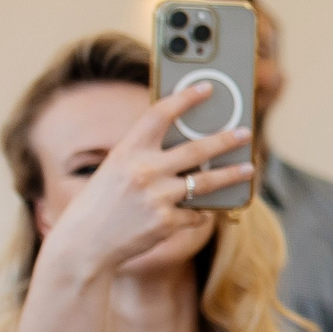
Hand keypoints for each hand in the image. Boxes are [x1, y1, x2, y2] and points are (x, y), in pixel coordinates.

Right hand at [38, 84, 252, 280]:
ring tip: (248, 168)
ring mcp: (156, 197)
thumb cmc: (101, 203)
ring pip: (206, 182)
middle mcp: (143, 170)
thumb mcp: (116, 170)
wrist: (84, 243)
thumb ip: (146, 156)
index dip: (185, 98)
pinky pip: (196, 213)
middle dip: (226, 140)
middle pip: (196, 149)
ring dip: (231, 175)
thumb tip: (191, 148)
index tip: (206, 88)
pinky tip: (205, 210)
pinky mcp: (165, 222)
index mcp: (127, 150)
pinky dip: (201, 212)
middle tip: (246, 133)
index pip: (160, 114)